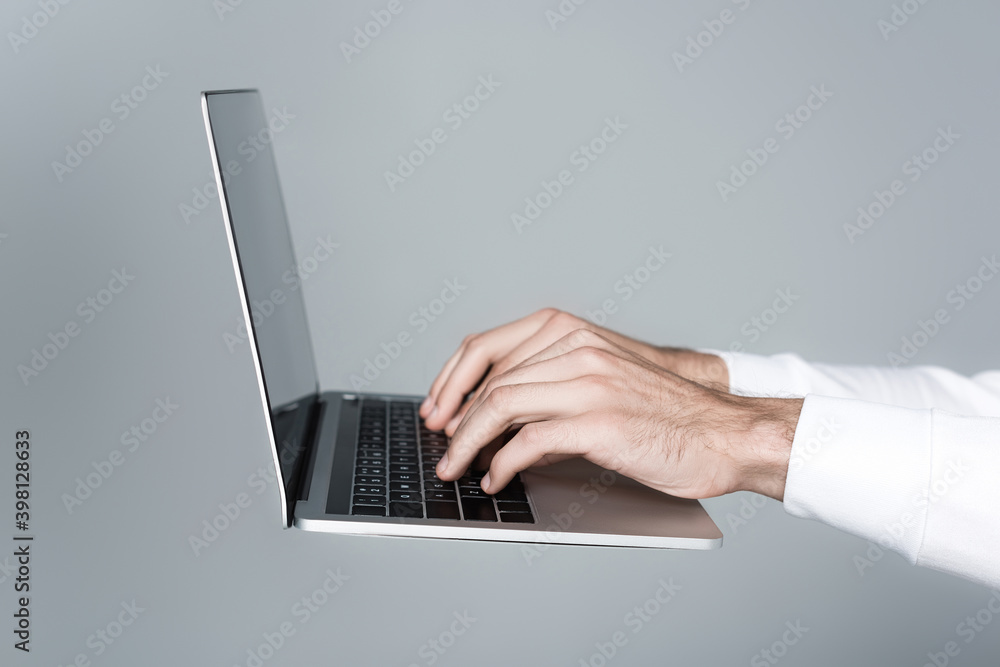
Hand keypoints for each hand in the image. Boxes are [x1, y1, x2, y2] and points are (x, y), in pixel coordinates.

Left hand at [433, 328, 801, 500]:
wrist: (724, 432)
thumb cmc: (666, 413)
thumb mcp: (602, 381)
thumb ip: (552, 389)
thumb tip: (499, 424)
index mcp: (572, 333)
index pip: (486, 347)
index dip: (450, 381)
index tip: (436, 409)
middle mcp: (577, 348)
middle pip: (489, 379)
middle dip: (453, 417)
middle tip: (440, 446)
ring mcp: (589, 381)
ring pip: (500, 404)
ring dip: (468, 442)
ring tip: (457, 467)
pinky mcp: (600, 421)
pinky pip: (529, 440)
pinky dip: (502, 463)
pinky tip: (497, 478)